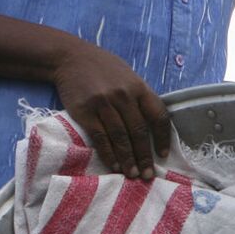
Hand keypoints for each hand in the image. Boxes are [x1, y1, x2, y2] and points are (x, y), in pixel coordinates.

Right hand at [51, 41, 171, 179]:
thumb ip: (139, 98)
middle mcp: (124, 96)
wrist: (70, 58)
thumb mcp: (128, 77)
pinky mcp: (85, 111)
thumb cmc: (103, 69)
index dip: (163, 138)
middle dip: (145, 156)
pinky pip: (101, 137)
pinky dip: (108, 154)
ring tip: (133, 175)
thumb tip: (152, 127)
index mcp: (139, 88)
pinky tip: (114, 166)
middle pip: (139, 131)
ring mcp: (104, 103)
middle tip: (148, 175)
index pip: (158, 116)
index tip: (164, 155)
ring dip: (128, 159)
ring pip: (120, 137)